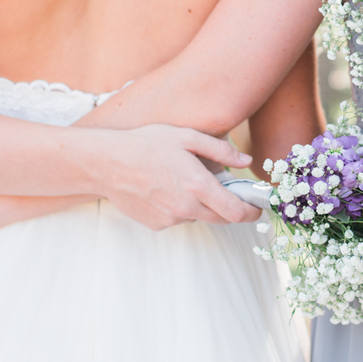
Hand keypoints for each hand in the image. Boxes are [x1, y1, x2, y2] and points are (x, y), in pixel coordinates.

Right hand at [83, 125, 259, 227]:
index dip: (251, 213)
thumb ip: (220, 151)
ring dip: (199, 205)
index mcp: (198, 186)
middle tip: (224, 192)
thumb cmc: (146, 144)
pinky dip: (177, 207)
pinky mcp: (156, 224)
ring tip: (180, 181)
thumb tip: (245, 162)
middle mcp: (187, 207)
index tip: (255, 208)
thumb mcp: (186, 137)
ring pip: (197, 216)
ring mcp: (170, 218)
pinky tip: (162, 188)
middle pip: (221, 219)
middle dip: (228, 209)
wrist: (106, 163)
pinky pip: (176, 218)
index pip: (236, 212)